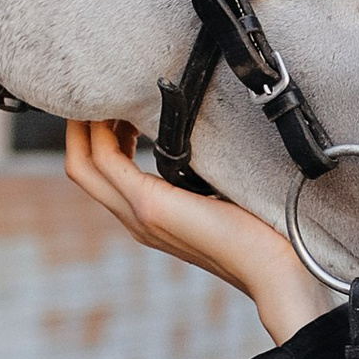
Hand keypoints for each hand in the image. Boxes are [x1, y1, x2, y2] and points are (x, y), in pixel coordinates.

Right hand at [64, 117, 333, 347]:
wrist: (277, 269)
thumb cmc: (264, 232)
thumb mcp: (224, 195)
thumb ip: (204, 174)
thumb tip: (207, 137)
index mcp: (151, 218)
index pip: (103, 175)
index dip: (101, 135)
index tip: (119, 103)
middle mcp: (136, 219)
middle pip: (81, 168)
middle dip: (83, 125)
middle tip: (103, 90)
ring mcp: (139, 214)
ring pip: (83, 164)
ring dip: (88, 124)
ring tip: (109, 94)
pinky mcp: (150, 205)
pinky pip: (105, 160)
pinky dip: (102, 131)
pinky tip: (120, 108)